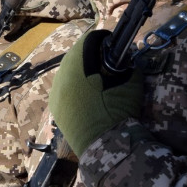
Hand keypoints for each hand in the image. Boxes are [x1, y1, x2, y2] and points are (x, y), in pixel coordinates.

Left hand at [48, 29, 143, 156]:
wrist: (106, 147)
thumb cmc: (119, 111)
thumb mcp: (130, 82)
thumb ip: (127, 64)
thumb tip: (125, 57)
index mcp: (79, 66)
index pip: (88, 41)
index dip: (102, 40)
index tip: (112, 44)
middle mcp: (62, 76)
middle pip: (74, 55)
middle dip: (89, 54)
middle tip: (105, 60)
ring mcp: (56, 93)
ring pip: (66, 72)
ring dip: (80, 70)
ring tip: (96, 78)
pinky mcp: (55, 108)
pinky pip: (63, 88)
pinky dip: (74, 86)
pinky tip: (86, 94)